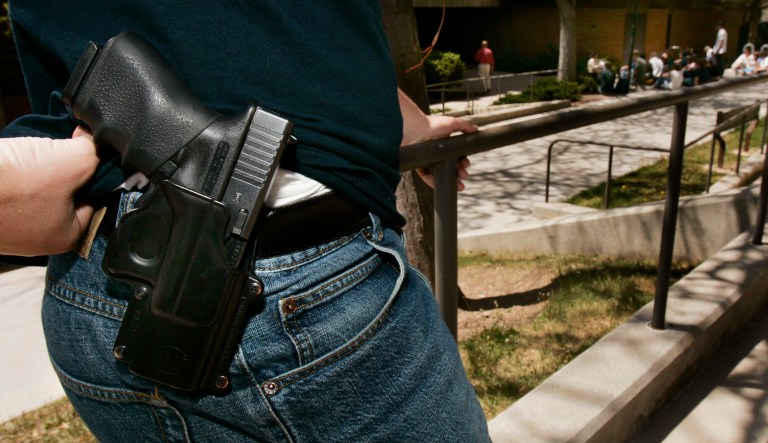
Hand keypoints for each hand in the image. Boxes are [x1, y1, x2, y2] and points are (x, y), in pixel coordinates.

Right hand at [0, 127, 98, 254]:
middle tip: (59, 146)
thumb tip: (94, 139)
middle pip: (67, 190)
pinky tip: (12, 157)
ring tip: (31, 152)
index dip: (94, 168)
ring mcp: (12, 223)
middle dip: (64, 165)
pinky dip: (15, 167)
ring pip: (38, 184)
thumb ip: (94, 152)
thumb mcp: (73, 163)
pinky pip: (13, 184)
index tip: (87, 148)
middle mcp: (40, 235)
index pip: (96, 196)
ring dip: (37, 163)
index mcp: (67, 235)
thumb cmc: (11, 185)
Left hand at [398, 89, 477, 190]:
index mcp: (443, 142)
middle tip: (464, 176)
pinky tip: (442, 186)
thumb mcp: (452, 123)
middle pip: (449, 164)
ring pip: (439, 172)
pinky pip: (426, 176)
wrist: (414, 129)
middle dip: (459, 172)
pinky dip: (434, 182)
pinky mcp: (418, 164)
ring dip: (450, 180)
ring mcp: (427, 158)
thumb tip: (476, 129)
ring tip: (459, 186)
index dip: (462, 160)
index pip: (455, 154)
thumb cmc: (431, 124)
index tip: (467, 165)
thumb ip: (465, 126)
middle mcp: (435, 150)